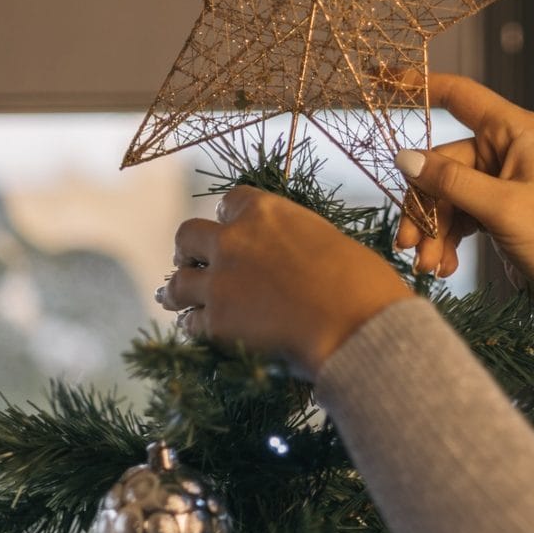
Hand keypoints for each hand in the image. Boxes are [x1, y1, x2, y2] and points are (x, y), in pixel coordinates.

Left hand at [157, 186, 411, 379]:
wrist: (356, 325)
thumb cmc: (362, 283)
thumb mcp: (330, 242)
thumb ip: (298, 244)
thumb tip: (297, 262)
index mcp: (265, 211)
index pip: (229, 202)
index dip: (227, 218)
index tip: (228, 229)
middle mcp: (233, 240)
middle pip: (189, 235)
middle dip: (188, 249)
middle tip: (189, 260)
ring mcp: (220, 282)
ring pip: (177, 282)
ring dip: (174, 289)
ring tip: (170, 298)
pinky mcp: (217, 323)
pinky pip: (191, 323)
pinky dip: (193, 326)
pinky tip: (197, 331)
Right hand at [392, 72, 533, 354]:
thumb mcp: (501, 208)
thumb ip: (450, 181)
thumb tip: (404, 158)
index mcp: (515, 131)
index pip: (459, 95)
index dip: (419, 84)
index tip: (380, 78)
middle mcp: (506, 149)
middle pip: (441, 162)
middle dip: (424, 206)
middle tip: (409, 244)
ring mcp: (501, 180)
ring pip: (446, 194)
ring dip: (432, 230)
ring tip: (427, 265)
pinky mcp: (497, 208)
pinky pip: (458, 215)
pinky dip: (447, 240)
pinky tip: (444, 267)